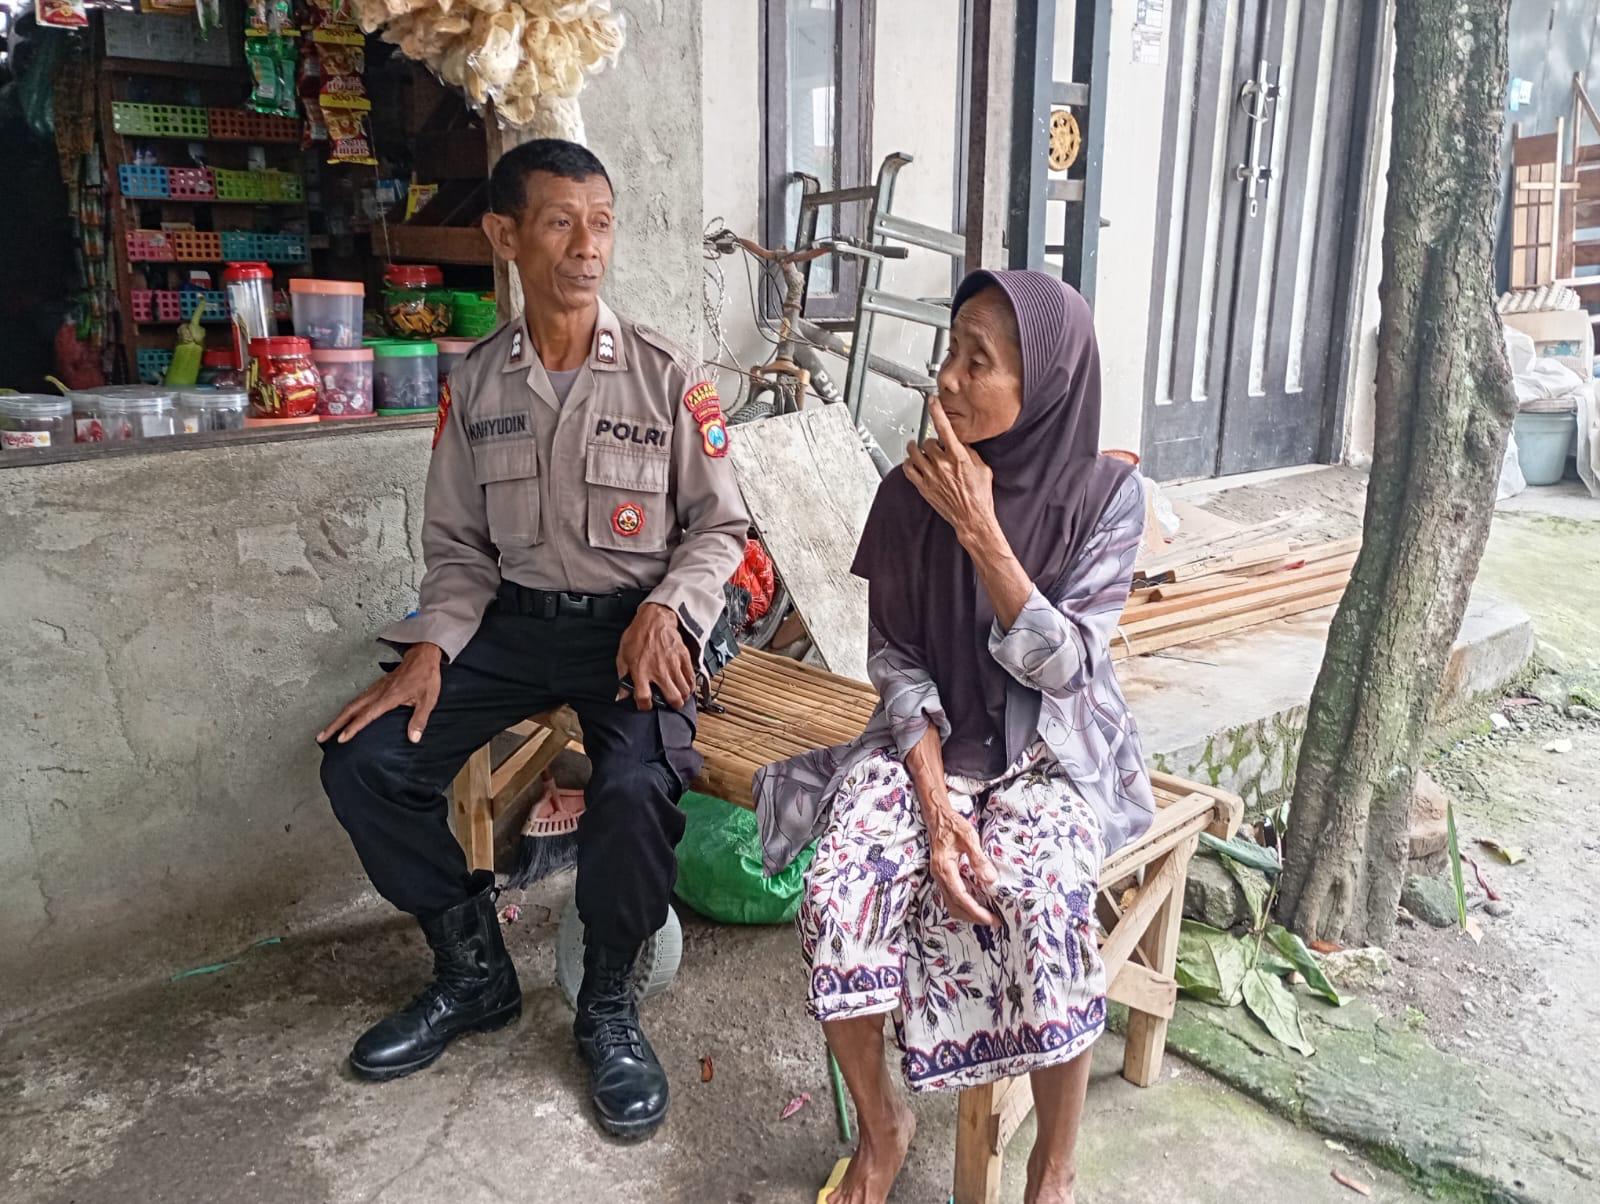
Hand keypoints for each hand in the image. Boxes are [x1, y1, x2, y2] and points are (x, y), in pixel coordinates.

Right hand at [318, 642, 442, 744]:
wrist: (422, 656)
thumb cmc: (425, 677)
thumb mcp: (428, 699)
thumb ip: (419, 719)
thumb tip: (414, 738)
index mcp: (389, 697)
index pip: (367, 715)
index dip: (354, 727)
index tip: (342, 738)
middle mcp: (378, 692)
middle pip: (351, 710)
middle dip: (335, 724)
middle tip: (321, 737)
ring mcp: (375, 688)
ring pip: (351, 704)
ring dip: (338, 718)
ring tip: (326, 731)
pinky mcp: (376, 686)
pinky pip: (357, 699)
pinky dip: (347, 710)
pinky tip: (343, 717)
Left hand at [616, 602, 692, 709]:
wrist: (654, 619)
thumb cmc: (637, 636)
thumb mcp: (622, 656)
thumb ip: (622, 677)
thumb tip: (620, 695)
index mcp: (641, 671)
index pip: (643, 698)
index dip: (644, 706)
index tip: (646, 705)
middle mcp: (659, 670)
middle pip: (672, 698)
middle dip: (673, 705)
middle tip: (671, 704)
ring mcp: (673, 665)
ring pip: (684, 690)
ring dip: (682, 697)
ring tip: (680, 696)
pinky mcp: (684, 658)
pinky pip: (691, 678)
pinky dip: (691, 686)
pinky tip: (687, 687)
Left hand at [903, 399, 997, 543]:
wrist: (972, 518)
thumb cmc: (979, 496)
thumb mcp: (982, 468)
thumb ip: (970, 452)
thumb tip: (961, 443)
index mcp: (958, 456)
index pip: (944, 427)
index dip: (936, 411)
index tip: (932, 401)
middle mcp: (942, 464)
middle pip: (927, 441)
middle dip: (931, 441)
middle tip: (934, 444)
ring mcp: (931, 476)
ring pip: (914, 453)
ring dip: (915, 448)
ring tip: (916, 446)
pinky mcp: (923, 487)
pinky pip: (908, 470)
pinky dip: (908, 463)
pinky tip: (911, 461)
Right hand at [925, 800, 998, 925]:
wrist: (937, 817)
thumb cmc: (953, 825)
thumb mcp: (969, 837)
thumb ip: (978, 859)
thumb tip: (990, 880)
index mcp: (945, 868)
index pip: (961, 897)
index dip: (976, 911)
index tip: (991, 919)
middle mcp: (940, 876)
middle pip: (955, 906)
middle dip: (974, 917)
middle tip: (994, 922)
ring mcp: (939, 877)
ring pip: (952, 904)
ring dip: (968, 913)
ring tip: (987, 916)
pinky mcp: (943, 876)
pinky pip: (952, 897)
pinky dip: (964, 904)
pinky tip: (977, 903)